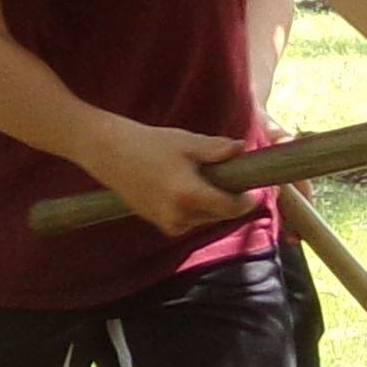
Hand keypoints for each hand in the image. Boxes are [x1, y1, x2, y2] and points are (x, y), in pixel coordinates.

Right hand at [83, 115, 253, 234]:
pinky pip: (188, 219)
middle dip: (229, 199)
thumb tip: (243, 148)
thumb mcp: (187, 143)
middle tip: (233, 177)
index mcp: (189, 196)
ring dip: (211, 203)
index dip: (248, 200)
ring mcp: (167, 223)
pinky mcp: (158, 224)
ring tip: (205, 178)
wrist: (109, 153)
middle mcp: (179, 217)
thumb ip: (217, 149)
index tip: (257, 188)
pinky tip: (186, 186)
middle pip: (219, 214)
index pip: (231, 208)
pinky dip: (194, 206)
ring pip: (204, 218)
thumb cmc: (149, 144)